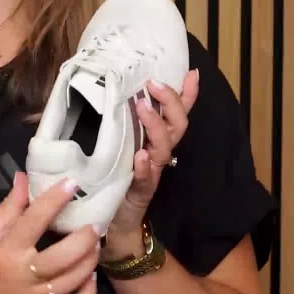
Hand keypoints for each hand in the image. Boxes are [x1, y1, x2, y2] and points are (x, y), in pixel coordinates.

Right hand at [0, 172, 101, 293]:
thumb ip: (7, 208)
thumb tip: (24, 178)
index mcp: (6, 250)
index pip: (34, 220)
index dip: (55, 200)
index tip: (72, 184)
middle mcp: (23, 274)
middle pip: (63, 255)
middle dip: (84, 238)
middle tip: (94, 226)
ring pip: (73, 280)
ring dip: (90, 261)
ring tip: (95, 247)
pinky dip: (88, 292)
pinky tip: (90, 277)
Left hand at [105, 69, 200, 250]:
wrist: (113, 220)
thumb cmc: (114, 177)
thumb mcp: (116, 143)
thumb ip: (115, 120)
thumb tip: (102, 89)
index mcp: (155, 139)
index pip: (178, 113)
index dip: (187, 94)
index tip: (191, 73)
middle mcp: (159, 153)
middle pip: (178, 125)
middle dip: (170, 102)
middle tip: (152, 83)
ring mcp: (153, 172)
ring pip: (164, 147)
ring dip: (155, 126)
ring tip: (142, 108)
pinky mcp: (141, 192)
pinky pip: (147, 179)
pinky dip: (145, 167)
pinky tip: (140, 156)